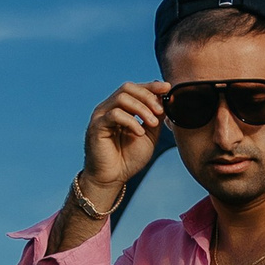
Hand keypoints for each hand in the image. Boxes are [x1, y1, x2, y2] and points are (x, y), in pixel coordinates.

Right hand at [82, 80, 172, 199]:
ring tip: (152, 124)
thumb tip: (165, 99)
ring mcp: (101, 116)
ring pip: (122, 98)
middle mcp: (109, 108)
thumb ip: (155, 117)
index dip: (151, 86)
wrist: (113, 178)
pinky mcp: (96, 126)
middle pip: (127, 88)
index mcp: (121, 108)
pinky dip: (131, 121)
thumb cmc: (129, 158)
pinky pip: (114, 114)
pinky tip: (139, 133)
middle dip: (148, 96)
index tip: (167, 88)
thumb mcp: (150, 135)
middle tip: (160, 111)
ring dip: (141, 108)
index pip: (135, 89)